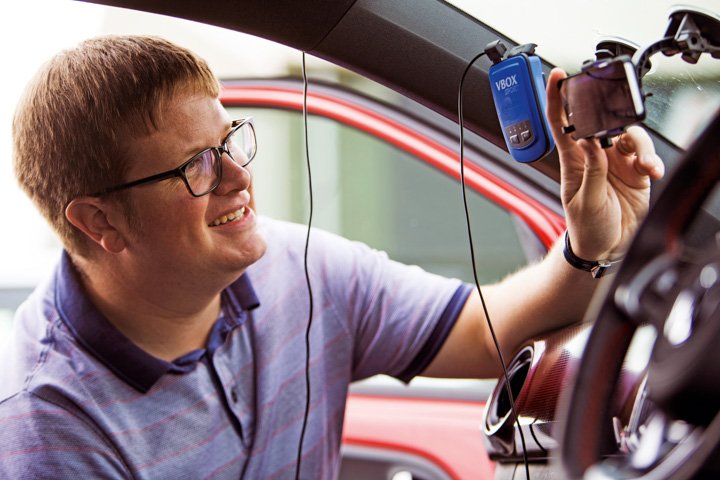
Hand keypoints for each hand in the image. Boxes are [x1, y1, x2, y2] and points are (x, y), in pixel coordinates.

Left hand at [545, 68, 664, 259]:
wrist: (606, 247)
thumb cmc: (585, 227)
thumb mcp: (584, 201)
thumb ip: (591, 170)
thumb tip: (589, 140)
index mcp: (573, 160)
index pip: (561, 123)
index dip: (557, 99)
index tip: (556, 77)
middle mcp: (594, 155)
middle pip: (603, 120)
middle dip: (613, 114)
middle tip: (620, 117)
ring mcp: (616, 161)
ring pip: (630, 135)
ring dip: (641, 147)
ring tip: (645, 166)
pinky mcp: (635, 171)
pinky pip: (646, 154)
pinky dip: (652, 160)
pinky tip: (652, 173)